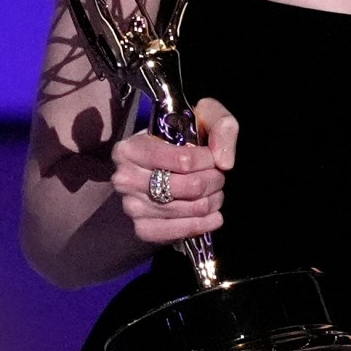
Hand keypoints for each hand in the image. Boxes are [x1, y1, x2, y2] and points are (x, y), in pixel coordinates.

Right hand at [109, 97, 237, 248]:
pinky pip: (180, 232)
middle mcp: (125, 179)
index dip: (209, 160)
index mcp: (130, 148)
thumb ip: (221, 125)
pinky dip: (203, 224)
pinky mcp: (143, 229)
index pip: (184, 160)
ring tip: (214, 191)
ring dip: (212, 201)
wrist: (162, 167)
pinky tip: (212, 215)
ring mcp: (132, 207)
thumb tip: (224, 161)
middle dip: (214, 181)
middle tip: (218, 176)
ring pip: (190, 209)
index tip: (213, 157)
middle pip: (190, 187)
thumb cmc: (182, 139)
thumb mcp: (202, 118)